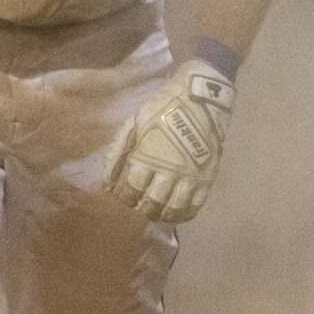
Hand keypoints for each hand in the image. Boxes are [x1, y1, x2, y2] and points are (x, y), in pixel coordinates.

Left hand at [105, 58, 233, 221]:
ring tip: (155, 212)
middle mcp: (168, 172)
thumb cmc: (161, 109)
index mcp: (146, 158)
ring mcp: (190, 176)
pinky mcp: (207, 177)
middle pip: (150, 203)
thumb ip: (117, 152)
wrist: (199, 98)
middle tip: (137, 204)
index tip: (122, 194)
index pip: (130, 190)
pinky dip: (185, 214)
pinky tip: (177, 213)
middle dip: (140, 207)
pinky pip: (196, 205)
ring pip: (173, 208)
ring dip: (161, 214)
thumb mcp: (133, 124)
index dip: (123, 197)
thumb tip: (106, 182)